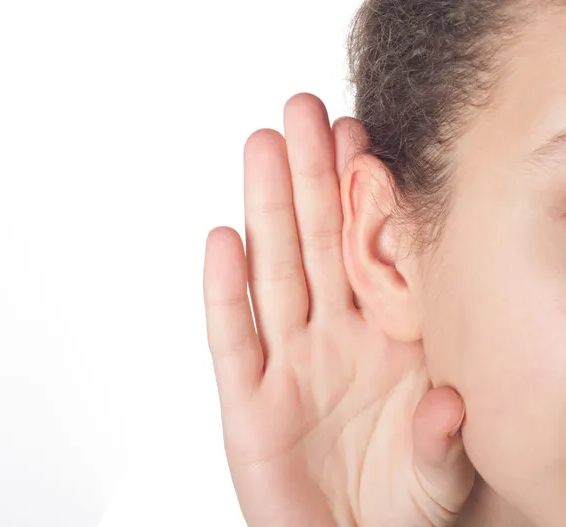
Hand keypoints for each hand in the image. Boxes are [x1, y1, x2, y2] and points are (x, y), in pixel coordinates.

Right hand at [203, 93, 474, 525]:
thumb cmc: (394, 506)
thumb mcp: (438, 475)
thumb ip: (446, 439)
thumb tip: (452, 402)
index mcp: (384, 342)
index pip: (371, 254)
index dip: (365, 195)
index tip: (361, 135)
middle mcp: (331, 339)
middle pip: (316, 245)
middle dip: (310, 177)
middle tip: (302, 111)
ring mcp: (285, 366)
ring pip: (274, 274)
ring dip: (266, 212)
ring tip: (261, 149)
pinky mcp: (246, 404)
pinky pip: (232, 338)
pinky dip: (224, 292)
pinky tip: (221, 241)